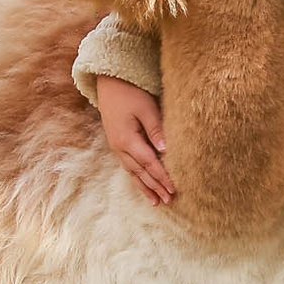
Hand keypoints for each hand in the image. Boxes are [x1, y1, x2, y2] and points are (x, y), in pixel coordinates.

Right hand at [96, 76, 174, 206]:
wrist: (109, 82)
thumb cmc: (130, 92)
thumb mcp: (146, 108)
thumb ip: (156, 129)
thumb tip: (165, 151)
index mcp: (127, 139)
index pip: (149, 163)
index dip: (162, 177)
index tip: (174, 189)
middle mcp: (119, 147)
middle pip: (140, 172)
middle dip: (155, 187)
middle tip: (168, 201)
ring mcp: (116, 146)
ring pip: (132, 172)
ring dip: (145, 187)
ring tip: (156, 201)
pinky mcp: (117, 142)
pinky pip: (128, 165)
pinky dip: (137, 177)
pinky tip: (142, 184)